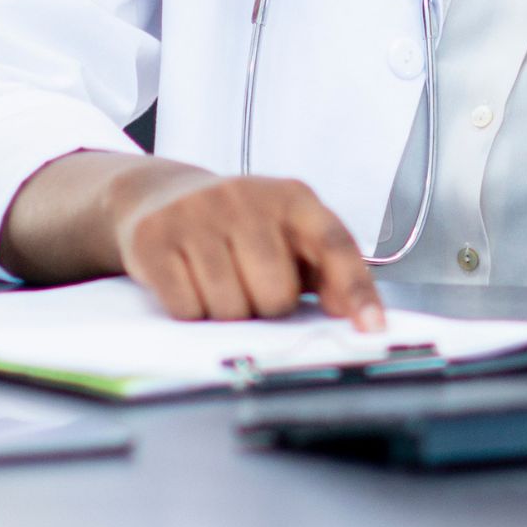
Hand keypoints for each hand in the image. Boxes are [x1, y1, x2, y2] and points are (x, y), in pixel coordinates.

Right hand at [106, 170, 385, 329]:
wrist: (160, 196)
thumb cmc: (238, 228)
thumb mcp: (287, 235)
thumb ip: (326, 271)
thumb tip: (355, 316)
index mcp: (292, 197)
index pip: (334, 244)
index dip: (355, 290)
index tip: (371, 329)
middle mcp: (245, 197)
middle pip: (275, 294)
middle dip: (266, 308)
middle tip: (252, 289)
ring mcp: (196, 214)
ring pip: (229, 308)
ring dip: (226, 314)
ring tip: (219, 286)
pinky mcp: (154, 237)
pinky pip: (186, 308)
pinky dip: (190, 311)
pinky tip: (189, 285)